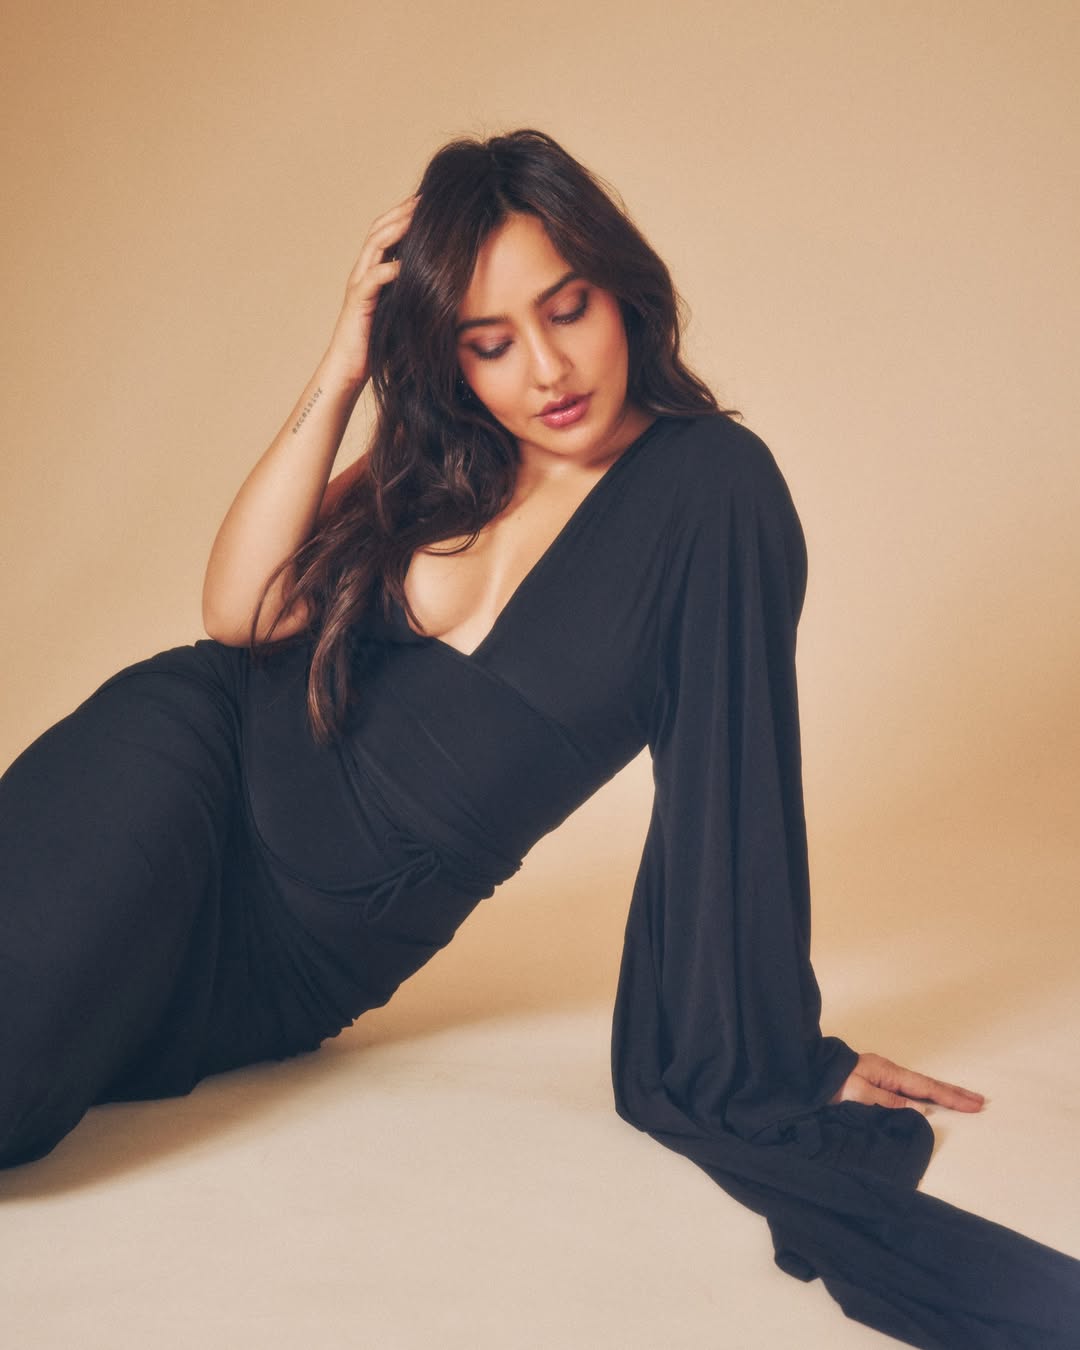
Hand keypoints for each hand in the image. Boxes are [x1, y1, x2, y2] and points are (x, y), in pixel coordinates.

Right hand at [323, 193, 419, 388]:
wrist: (350, 369)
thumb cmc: (378, 343)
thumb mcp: (401, 311)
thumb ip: (412, 293)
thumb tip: (444, 284)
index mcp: (372, 271)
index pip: (387, 233)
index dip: (405, 215)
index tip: (430, 203)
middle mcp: (363, 272)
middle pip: (380, 230)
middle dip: (402, 212)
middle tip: (426, 199)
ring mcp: (358, 285)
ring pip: (375, 246)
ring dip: (397, 229)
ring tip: (418, 217)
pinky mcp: (358, 303)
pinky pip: (373, 279)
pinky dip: (391, 268)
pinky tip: (408, 263)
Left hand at [830, 1052, 984, 1114]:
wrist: (809, 1071)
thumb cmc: (831, 1082)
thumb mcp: (859, 1093)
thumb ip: (889, 1102)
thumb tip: (922, 1111)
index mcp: (888, 1073)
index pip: (927, 1088)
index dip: (951, 1098)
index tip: (974, 1104)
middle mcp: (889, 1072)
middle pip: (928, 1084)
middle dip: (954, 1093)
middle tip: (979, 1101)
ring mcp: (883, 1076)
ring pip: (920, 1086)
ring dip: (942, 1093)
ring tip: (962, 1100)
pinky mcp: (877, 1081)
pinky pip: (908, 1089)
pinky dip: (925, 1094)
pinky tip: (929, 1100)